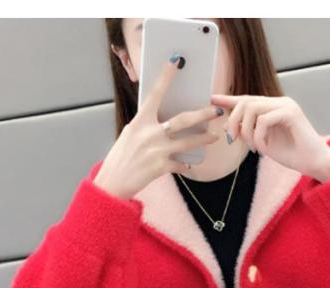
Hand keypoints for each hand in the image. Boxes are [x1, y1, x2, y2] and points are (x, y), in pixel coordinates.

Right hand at [93, 57, 223, 200]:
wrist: (113, 182)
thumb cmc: (121, 158)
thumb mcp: (130, 135)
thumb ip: (146, 126)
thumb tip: (164, 121)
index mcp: (139, 122)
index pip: (154, 94)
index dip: (165, 77)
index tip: (175, 62)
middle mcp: (149, 133)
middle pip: (182, 120)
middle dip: (202, 115)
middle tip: (216, 110)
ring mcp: (157, 150)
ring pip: (188, 142)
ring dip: (203, 139)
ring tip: (214, 137)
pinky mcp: (161, 167)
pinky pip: (181, 164)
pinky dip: (185, 165)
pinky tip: (189, 165)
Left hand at [209, 93, 329, 181]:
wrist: (314, 163)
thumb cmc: (292, 154)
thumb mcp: (263, 143)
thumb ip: (248, 132)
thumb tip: (227, 126)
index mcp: (273, 107)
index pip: (247, 99)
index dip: (229, 99)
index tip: (212, 100)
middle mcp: (279, 102)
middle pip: (245, 102)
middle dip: (234, 121)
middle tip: (233, 140)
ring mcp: (286, 105)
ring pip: (252, 109)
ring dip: (247, 132)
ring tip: (254, 149)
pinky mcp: (291, 113)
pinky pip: (264, 120)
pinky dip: (259, 138)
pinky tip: (263, 150)